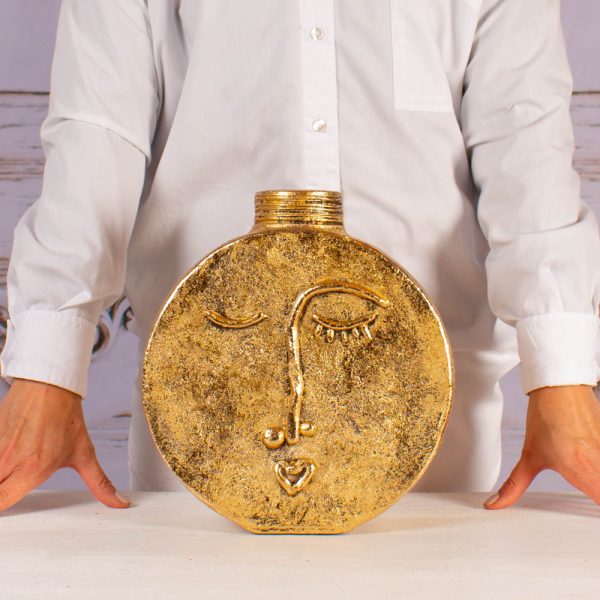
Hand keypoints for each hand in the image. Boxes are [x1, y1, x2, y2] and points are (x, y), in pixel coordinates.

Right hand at [0, 377, 129, 511]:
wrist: (49, 387)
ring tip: (14, 465)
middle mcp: (8, 460)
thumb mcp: (84, 454)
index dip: (3, 506)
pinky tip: (8, 452)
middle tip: (14, 482)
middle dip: (1, 490)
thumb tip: (119, 502)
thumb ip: (99, 483)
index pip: (0, 504)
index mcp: (32, 470)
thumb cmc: (65, 418)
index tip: (11, 501)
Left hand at [484, 384, 599, 508]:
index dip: (595, 518)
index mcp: (584, 471)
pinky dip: (599, 467)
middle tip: (584, 497)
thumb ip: (514, 485)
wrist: (559, 387)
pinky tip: (591, 466)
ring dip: (598, 483)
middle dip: (597, 498)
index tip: (586, 519)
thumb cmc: (548, 417)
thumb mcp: (530, 456)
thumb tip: (495, 503)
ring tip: (587, 481)